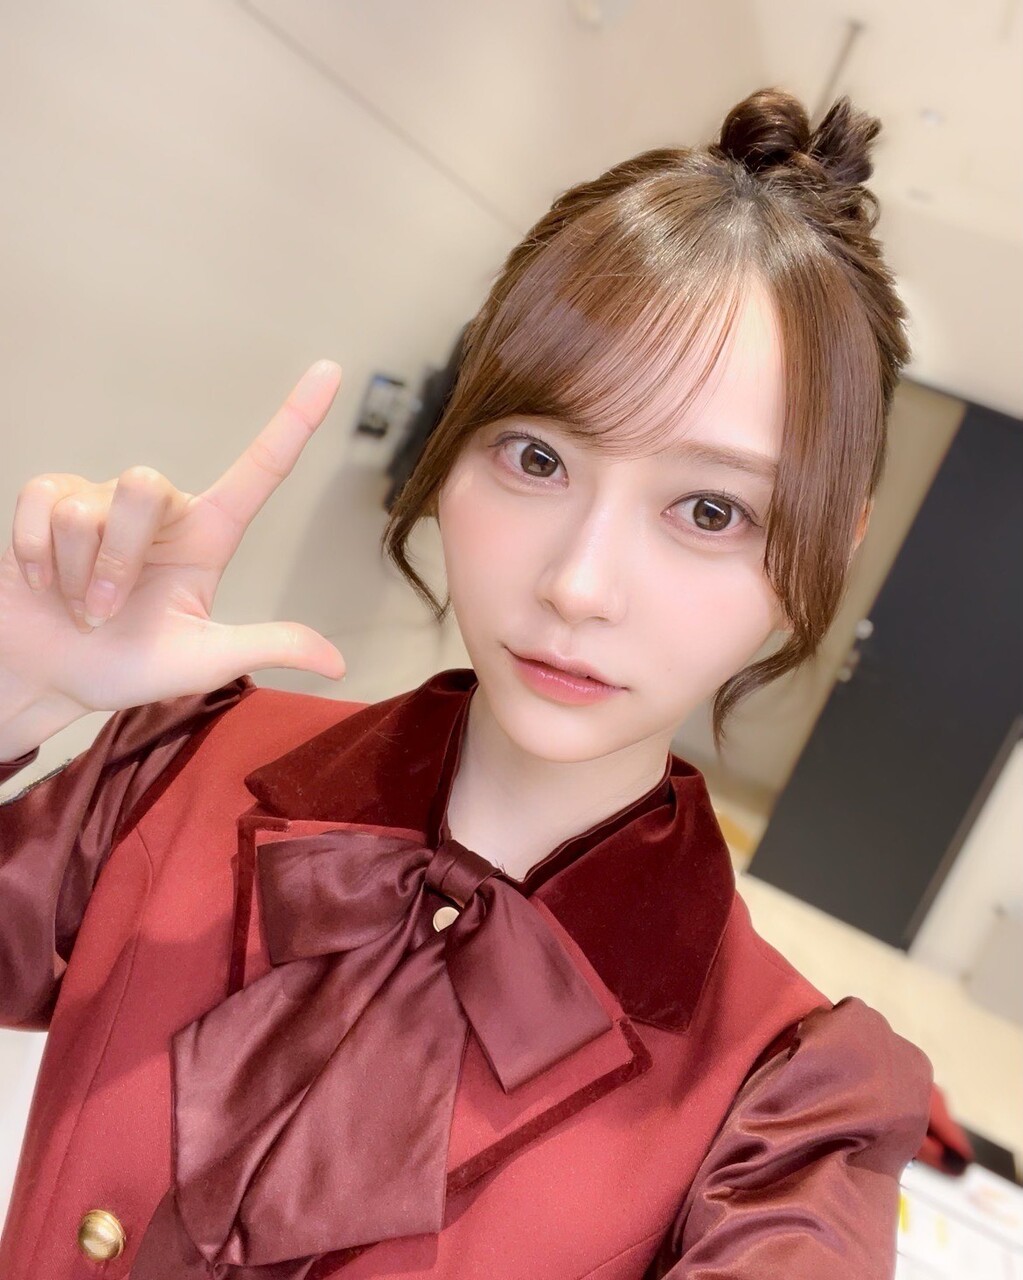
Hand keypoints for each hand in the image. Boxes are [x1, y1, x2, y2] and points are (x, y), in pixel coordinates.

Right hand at [0, 361, 346, 716]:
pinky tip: (41, 585)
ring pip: (86, 510)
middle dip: (116, 559)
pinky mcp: (47, 502)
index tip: (331, 371)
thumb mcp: (203, 662)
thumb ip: (266, 647)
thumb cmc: (122, 667)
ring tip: (77, 608)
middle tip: (105, 614)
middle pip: (144, 485)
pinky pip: (40, 504)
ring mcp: (101, 501)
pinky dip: (35, 558)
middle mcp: (159, 511)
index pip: (259, 471)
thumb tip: (338, 664)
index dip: (294, 421)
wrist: (44, 677)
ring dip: (76, 575)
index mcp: (208, 538)